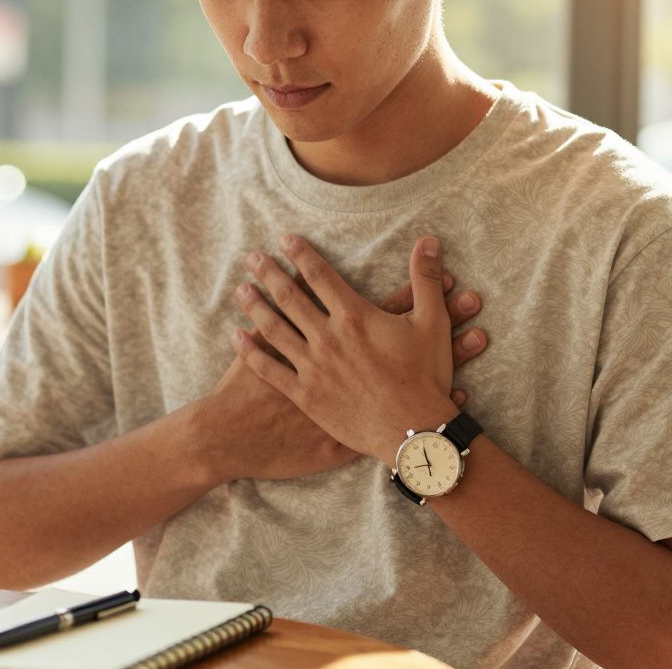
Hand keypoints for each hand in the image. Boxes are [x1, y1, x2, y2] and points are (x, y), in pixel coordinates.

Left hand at [232, 234, 472, 465]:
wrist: (413, 432)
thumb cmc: (425, 377)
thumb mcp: (433, 323)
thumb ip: (426, 279)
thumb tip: (430, 240)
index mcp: (354, 316)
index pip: (320, 276)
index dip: (301, 254)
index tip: (285, 239)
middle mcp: (328, 337)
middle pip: (290, 297)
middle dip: (269, 274)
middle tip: (252, 257)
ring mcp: (313, 367)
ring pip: (274, 330)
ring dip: (255, 306)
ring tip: (241, 290)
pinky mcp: (306, 395)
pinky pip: (270, 370)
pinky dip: (251, 352)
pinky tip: (238, 338)